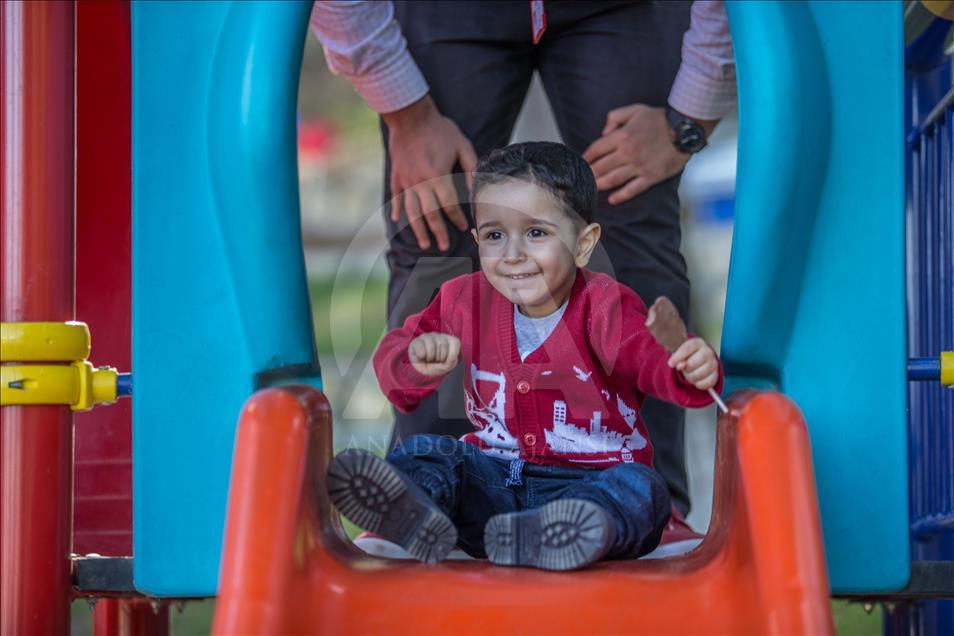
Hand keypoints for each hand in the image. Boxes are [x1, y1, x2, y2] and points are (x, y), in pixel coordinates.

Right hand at [383, 95, 477, 251]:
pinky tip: (396, 220)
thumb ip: (471, 167)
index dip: (457, 218)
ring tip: (423, 243)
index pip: (449, 205)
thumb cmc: (439, 129)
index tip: (462, 227)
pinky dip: (396, 210)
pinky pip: (396, 197)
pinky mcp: (396, 176)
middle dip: (438, 232)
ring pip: (412, 211)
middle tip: (443, 247)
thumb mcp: (461, 145)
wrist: (410, 115)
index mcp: (438, 176)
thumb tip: (477, 187)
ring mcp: (406, 180)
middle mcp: (420, 183)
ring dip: (418, 229)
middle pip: (429, 214)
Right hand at [408, 332, 460, 376]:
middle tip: (436, 361)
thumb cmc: (435, 366)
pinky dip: (421, 356)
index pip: (455, 342)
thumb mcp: (445, 367)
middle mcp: (438, 336)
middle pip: (443, 345)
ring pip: (431, 346)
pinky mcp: (416, 341)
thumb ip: (449, 364)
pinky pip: (421, 348)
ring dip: (430, 358)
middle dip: (440, 358)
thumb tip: (448, 361)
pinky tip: (421, 357)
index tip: (448, 361)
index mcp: (449, 340)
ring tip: (428, 360)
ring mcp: (427, 337)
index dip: (452, 354)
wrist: (420, 370)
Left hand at [583, 104, 702, 205]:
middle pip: (601, 167)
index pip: (596, 149)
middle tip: (583, 178)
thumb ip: (615, 117)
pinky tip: (612, 199)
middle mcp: (627, 152)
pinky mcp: (650, 177)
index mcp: (622, 136)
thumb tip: (603, 132)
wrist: (685, 130)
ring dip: (600, 185)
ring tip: (592, 188)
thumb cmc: (659, 119)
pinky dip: (621, 196)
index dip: (586, 157)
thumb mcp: (635, 110)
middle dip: (590, 173)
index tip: (582, 162)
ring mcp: (638, 166)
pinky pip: (632, 189)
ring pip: (612, 179)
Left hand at [668, 337, 718, 390]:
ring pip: (700, 374)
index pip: (687, 348)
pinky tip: (696, 380)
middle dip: (685, 369)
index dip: (678, 357)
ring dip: (691, 377)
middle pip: (693, 363)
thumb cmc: (687, 356)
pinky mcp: (715, 375)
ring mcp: (713, 363)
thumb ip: (677, 358)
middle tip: (683, 369)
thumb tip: (680, 365)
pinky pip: (706, 383)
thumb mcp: (680, 354)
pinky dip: (698, 384)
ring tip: (689, 374)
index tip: (670, 364)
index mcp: (698, 343)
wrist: (697, 360)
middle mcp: (708, 352)